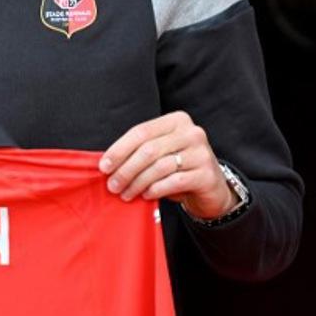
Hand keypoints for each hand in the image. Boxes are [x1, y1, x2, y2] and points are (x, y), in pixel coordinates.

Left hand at [99, 111, 235, 219]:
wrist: (211, 187)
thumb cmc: (178, 167)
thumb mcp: (159, 153)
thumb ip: (138, 151)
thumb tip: (107, 163)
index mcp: (176, 120)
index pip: (140, 132)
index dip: (119, 149)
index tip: (104, 166)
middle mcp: (191, 133)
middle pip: (148, 150)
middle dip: (126, 169)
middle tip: (113, 185)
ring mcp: (201, 153)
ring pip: (159, 167)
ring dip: (137, 183)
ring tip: (125, 193)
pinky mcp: (207, 174)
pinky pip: (174, 181)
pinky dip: (156, 189)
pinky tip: (146, 195)